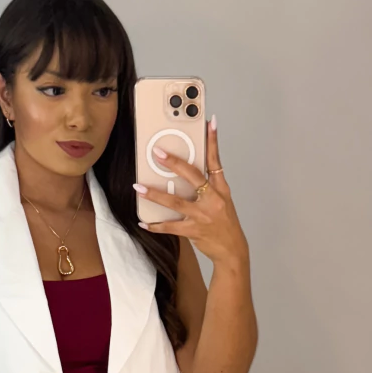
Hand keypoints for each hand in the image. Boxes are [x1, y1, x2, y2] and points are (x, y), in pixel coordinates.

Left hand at [134, 117, 247, 266]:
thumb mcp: (223, 200)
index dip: (212, 140)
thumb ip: (208, 184)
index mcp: (220, 188)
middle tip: (157, 153)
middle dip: (174, 163)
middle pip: (192, 176)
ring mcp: (203, 215)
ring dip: (155, 194)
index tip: (208, 122)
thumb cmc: (225, 223)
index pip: (216, 160)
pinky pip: (170, 226)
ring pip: (176, 201)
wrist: (232, 250)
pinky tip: (144, 222)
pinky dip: (156, 225)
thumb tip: (187, 169)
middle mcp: (213, 199)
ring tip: (139, 187)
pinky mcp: (194, 230)